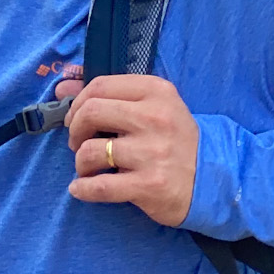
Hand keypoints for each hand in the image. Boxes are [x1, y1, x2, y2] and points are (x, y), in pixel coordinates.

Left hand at [61, 72, 196, 226]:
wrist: (212, 179)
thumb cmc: (175, 140)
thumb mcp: (152, 108)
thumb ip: (109, 96)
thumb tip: (61, 89)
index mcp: (157, 92)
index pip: (101, 85)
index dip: (79, 102)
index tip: (76, 118)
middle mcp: (155, 117)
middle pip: (91, 112)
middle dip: (75, 129)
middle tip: (79, 143)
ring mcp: (152, 152)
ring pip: (91, 151)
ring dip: (80, 162)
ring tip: (88, 168)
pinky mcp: (149, 185)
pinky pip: (99, 186)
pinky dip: (82, 188)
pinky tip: (81, 188)